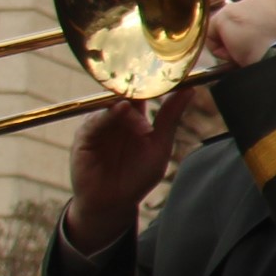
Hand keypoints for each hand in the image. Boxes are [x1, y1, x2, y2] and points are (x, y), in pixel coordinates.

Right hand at [64, 90, 194, 252]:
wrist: (114, 203)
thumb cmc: (136, 176)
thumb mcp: (160, 145)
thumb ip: (170, 117)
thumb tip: (189, 89)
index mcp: (134, 115)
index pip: (143, 90)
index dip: (155, 80)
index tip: (173, 71)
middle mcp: (115, 115)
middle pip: (125, 91)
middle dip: (139, 85)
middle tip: (156, 78)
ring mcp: (99, 124)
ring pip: (112, 103)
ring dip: (130, 107)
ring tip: (145, 124)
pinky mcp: (85, 136)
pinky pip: (96, 119)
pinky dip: (109, 114)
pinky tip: (121, 110)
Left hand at [206, 0, 275, 64]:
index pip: (258, 3)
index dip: (251, 20)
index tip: (254, 38)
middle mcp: (261, 0)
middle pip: (236, 14)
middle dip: (237, 34)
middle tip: (247, 54)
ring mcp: (242, 7)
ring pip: (222, 24)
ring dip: (226, 43)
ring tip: (241, 58)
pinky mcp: (227, 17)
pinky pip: (211, 33)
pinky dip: (217, 48)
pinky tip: (233, 57)